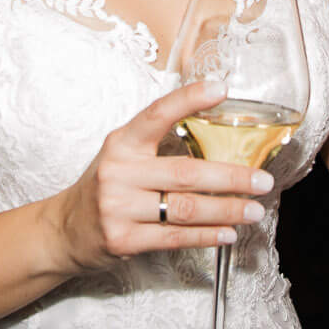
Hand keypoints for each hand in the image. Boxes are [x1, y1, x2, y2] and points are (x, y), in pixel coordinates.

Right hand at [48, 81, 274, 273]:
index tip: (221, 89)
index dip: (189, 99)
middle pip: (185, 173)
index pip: (157, 114)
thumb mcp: (123, 156)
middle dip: (231, 178)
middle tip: (263, 181)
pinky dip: (206, 236)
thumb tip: (218, 139)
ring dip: (226, 210)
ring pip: (185, 209)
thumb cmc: (107, 186)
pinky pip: (174, 237)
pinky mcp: (122, 239)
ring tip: (254, 210)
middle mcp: (118, 172)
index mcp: (122, 143)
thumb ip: (159, 146)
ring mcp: (118, 207)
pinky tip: (228, 233)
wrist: (65, 229)